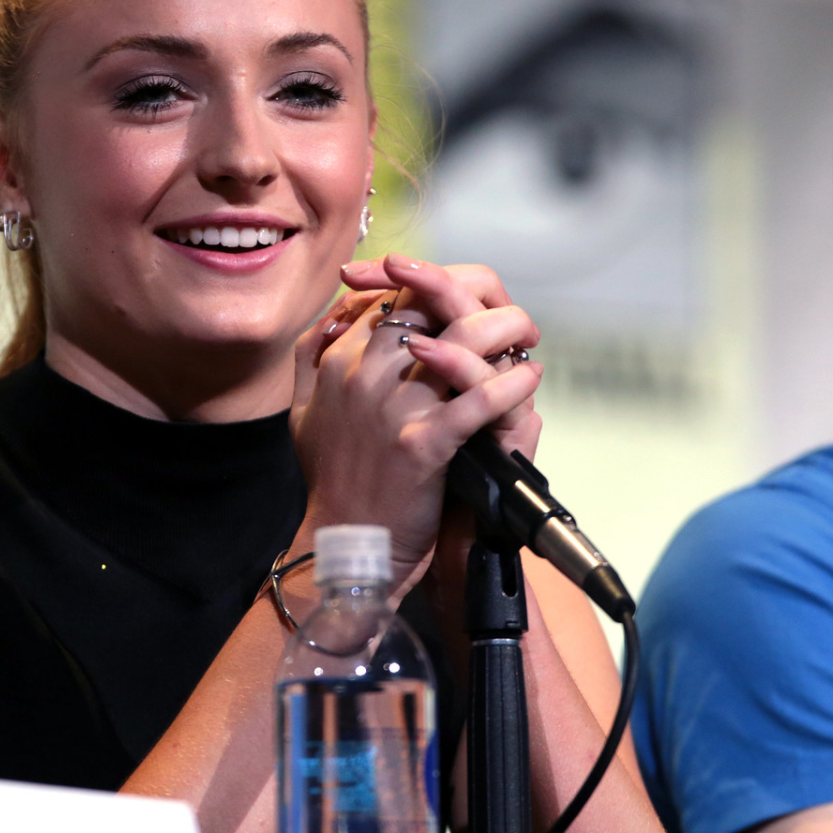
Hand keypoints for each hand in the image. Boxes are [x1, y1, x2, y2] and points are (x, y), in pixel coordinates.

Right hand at [290, 253, 542, 594]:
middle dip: (481, 297)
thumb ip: (312, 355)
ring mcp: (395, 407)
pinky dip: (512, 384)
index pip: (398, 293)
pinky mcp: (423, 443)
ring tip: (526, 339)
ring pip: (463, 339)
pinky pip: (478, 399)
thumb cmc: (332, 479)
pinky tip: (529, 379)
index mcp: (340, 359)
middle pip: (433, 301)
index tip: (470, 303)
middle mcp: (365, 373)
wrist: (346, 545)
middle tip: (509, 316)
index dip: (443, 287)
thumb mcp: (303, 408)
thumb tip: (339, 313)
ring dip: (506, 329)